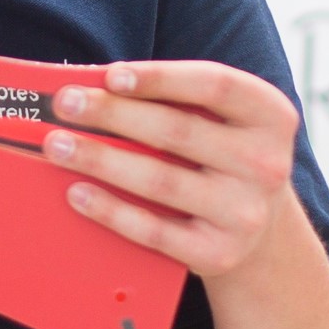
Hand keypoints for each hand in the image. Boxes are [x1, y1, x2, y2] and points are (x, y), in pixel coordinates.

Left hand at [43, 61, 300, 277]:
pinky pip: (154, 231)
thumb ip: (176, 98)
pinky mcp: (219, 253)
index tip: (111, 75)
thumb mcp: (222, 120)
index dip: (160, 78)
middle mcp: (266, 164)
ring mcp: (245, 213)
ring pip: (159, 180)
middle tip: (65, 104)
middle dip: (113, 114)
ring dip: (100, 159)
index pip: (214, 85)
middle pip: (177, 131)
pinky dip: (111, 210)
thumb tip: (94, 87)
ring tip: (57, 145)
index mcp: (270, 115)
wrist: (260, 233)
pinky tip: (78, 192)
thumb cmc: (221, 156)